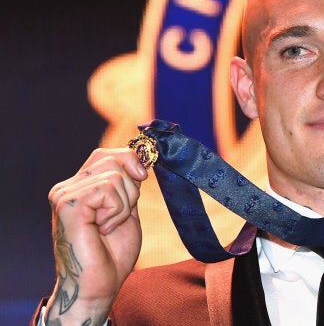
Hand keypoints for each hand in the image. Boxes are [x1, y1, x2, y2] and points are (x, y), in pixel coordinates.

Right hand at [45, 148, 147, 324]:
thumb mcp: (127, 209)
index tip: (144, 176)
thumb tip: (140, 156)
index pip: (105, 155)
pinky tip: (103, 229)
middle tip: (121, 215)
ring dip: (124, 204)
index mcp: (79, 187)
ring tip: (110, 226)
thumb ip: (128, 184)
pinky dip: (116, 211)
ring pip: (114, 175)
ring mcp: (64, 195)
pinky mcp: (68, 204)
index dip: (129, 159)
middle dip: (131, 187)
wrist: (100, 285)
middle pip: (111, 159)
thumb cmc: (113, 253)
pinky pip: (108, 189)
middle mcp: (67, 188)